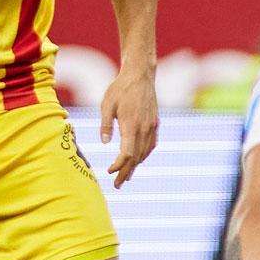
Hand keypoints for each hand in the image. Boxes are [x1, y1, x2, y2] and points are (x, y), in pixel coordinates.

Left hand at [98, 66, 157, 187]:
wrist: (140, 75)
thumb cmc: (120, 88)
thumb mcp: (106, 104)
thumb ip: (105, 125)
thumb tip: (104, 143)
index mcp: (131, 124)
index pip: (127, 153)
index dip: (118, 165)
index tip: (109, 171)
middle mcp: (144, 128)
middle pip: (136, 157)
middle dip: (126, 172)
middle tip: (117, 185)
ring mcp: (152, 126)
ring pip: (144, 152)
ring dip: (135, 166)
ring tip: (126, 176)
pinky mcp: (155, 123)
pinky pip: (151, 144)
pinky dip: (144, 155)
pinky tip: (138, 160)